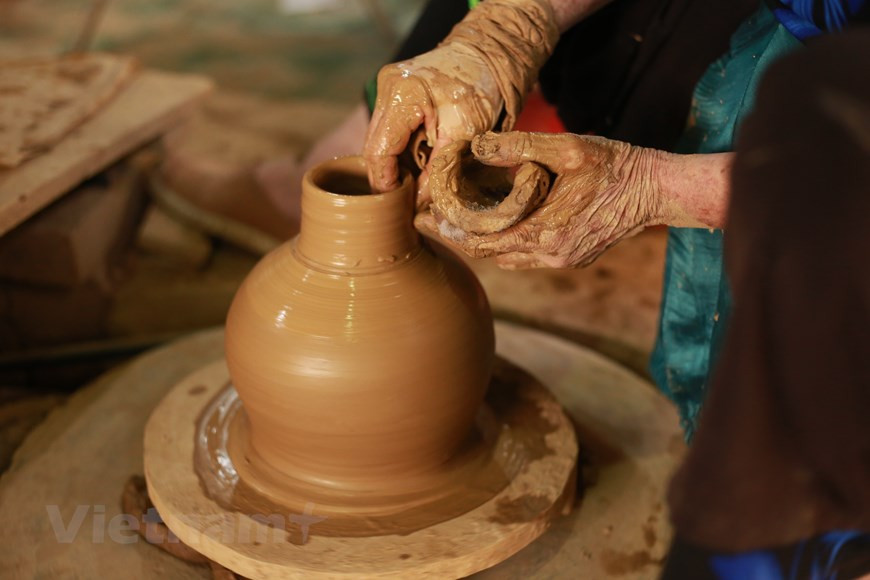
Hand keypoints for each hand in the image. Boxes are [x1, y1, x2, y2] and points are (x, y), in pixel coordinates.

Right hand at [364, 44, 503, 196]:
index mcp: (402, 93)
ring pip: (379, 140)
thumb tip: (417, 204)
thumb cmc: (481, 87)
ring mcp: (386, 87)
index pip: (380, 151)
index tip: (399, 202)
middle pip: (374, 146)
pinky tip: (417, 158)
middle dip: (389, 175)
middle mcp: (387, 87)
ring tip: (416, 178)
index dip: (386, 182)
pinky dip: (401, 149)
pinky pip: (389, 129)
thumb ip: (438, 169)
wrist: (487, 53)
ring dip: (395, 163)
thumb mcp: (464, 132)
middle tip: (407, 197)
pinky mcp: (393, 91)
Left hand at [416, 131, 670, 268]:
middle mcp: (550, 254)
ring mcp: (562, 259)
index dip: (449, 233)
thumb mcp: (568, 148)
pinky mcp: (571, 257)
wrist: (656, 191)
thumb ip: (521, 147)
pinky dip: (506, 243)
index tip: (422, 220)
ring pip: (507, 258)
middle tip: (430, 221)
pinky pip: (527, 256)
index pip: (482, 242)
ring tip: (456, 222)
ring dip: (483, 243)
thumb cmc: (615, 166)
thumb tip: (477, 145)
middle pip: (490, 255)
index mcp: (546, 232)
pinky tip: (496, 224)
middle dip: (459, 239)